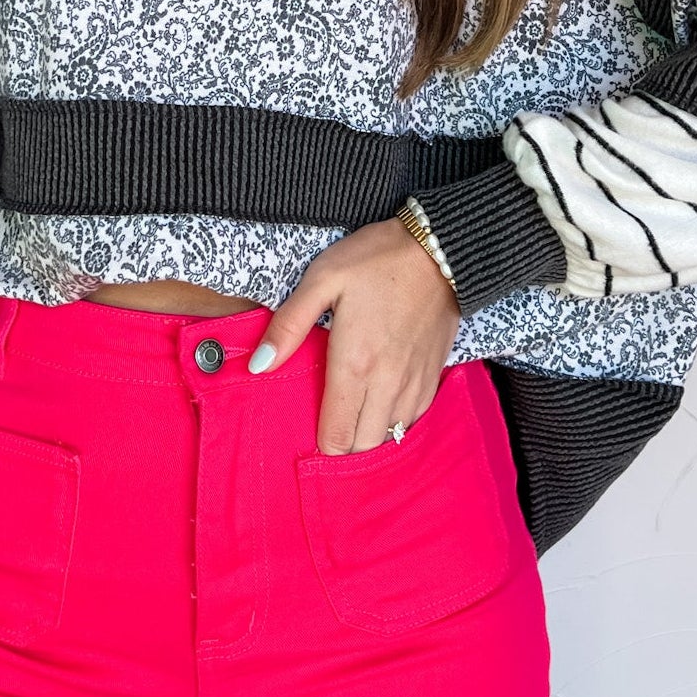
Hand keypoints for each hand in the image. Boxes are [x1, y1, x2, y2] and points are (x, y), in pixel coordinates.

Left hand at [246, 217, 461, 452]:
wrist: (438, 249)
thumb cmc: (375, 260)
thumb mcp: (322, 280)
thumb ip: (288, 326)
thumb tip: (258, 365)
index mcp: (354, 364)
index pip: (337, 438)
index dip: (320, 446)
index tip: (307, 433)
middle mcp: (387, 384)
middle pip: (364, 447)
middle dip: (344, 445)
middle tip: (327, 424)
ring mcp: (415, 383)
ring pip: (391, 437)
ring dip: (370, 434)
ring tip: (353, 415)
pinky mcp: (434, 375)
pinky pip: (413, 418)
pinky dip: (395, 420)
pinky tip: (380, 402)